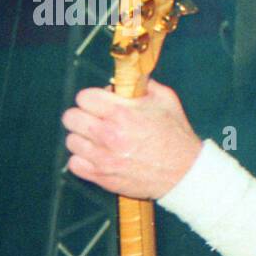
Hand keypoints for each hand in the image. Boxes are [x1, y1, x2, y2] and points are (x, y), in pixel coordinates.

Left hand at [62, 78, 201, 199]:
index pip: (83, 97)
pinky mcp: (102, 177)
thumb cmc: (176, 135)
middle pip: (70, 118)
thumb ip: (143, 85)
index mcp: (122, 113)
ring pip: (71, 141)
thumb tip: (125, 79)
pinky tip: (99, 156)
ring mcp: (103, 158)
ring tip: (101, 141)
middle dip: (84, 116)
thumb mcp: (166, 100)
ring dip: (84, 139)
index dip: (94, 98)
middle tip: (98, 121)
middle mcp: (108, 135)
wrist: (185, 172)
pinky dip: (84, 160)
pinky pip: (74, 164)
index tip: (102, 104)